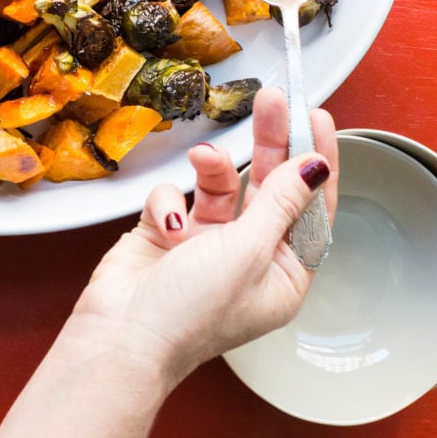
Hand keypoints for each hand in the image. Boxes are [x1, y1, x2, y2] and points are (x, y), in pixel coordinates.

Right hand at [71, 86, 337, 386]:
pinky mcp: (167, 232)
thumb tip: (316, 166)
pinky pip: (176, 196)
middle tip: (272, 101)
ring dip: (212, 169)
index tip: (317, 119)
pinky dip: (168, 202)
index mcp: (282, 274)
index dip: (315, 162)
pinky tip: (164, 222)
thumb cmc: (191, 311)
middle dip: (268, 144)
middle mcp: (248, 257)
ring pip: (220, 186)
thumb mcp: (249, 250)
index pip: (310, 208)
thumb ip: (281, 201)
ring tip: (201, 159)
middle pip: (267, 188)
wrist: (119, 336)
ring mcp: (206, 244)